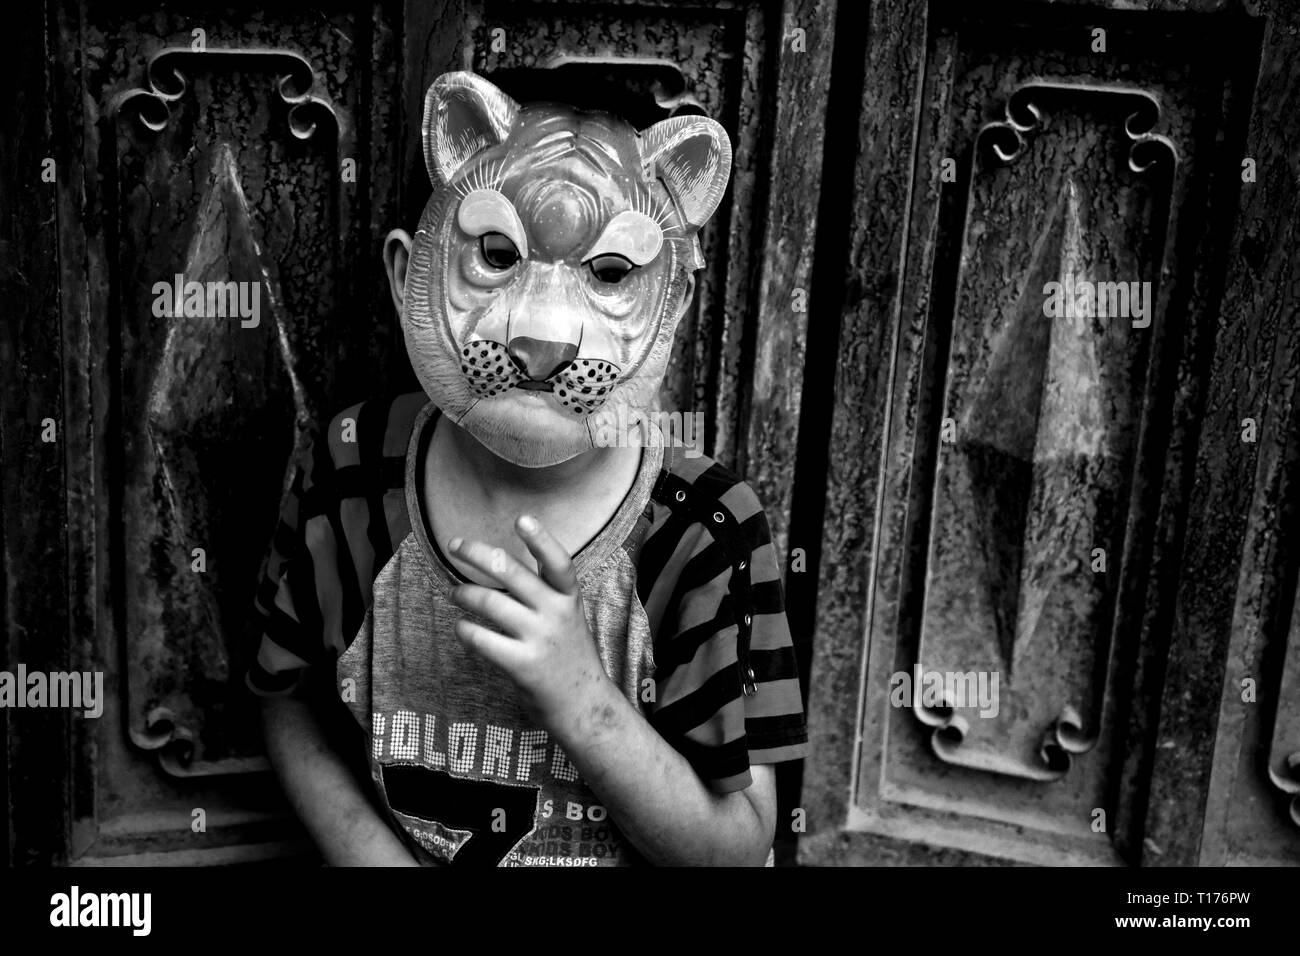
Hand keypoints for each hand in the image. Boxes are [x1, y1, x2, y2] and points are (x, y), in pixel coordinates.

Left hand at [445, 516, 609, 733]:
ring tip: (454, 593)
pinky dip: (464, 630)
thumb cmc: (568, 653)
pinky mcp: (522, 664)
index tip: (521, 519)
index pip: (558, 562)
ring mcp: (539, 638)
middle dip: (476, 553)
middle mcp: (556, 613)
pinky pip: (481, 638)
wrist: (583, 704)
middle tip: (455, 545)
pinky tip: (461, 628)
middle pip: (511, 571)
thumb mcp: (568, 615)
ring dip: (463, 593)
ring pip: (489, 602)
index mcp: (569, 598)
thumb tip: (496, 564)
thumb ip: (543, 591)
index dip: (540, 539)